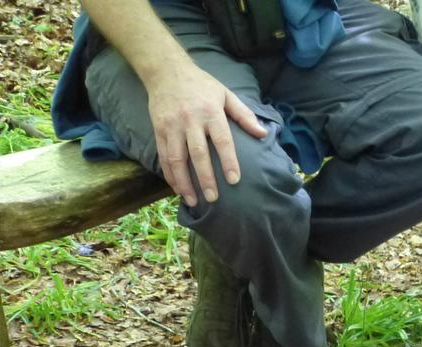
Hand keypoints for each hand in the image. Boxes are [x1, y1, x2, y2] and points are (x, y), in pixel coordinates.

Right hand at [146, 63, 267, 205]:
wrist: (165, 70)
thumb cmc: (201, 84)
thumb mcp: (225, 94)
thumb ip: (244, 115)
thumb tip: (263, 134)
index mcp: (210, 112)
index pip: (222, 140)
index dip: (228, 161)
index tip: (234, 180)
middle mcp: (190, 120)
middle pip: (198, 153)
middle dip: (205, 178)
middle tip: (213, 198)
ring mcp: (172, 126)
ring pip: (176, 158)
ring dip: (184, 181)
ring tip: (193, 201)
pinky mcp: (158, 129)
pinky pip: (162, 155)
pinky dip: (169, 174)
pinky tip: (177, 188)